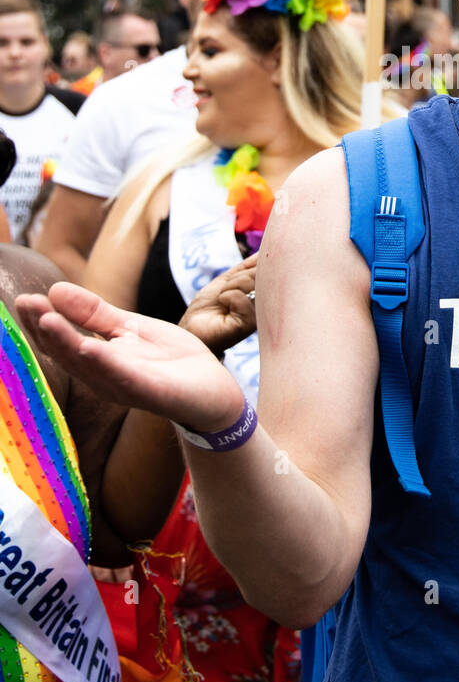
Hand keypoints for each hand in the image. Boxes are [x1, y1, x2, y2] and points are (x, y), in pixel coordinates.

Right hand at [15, 283, 244, 432]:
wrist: (212, 389)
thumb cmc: (170, 360)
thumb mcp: (129, 327)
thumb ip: (94, 313)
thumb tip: (54, 289)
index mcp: (96, 360)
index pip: (60, 341)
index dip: (40, 321)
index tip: (23, 299)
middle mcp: (102, 376)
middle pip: (66, 353)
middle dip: (44, 329)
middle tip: (25, 304)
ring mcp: (125, 386)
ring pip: (89, 365)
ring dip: (66, 343)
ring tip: (46, 319)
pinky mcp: (150, 392)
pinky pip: (124, 377)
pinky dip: (106, 363)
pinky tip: (90, 348)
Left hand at [179, 254, 256, 355]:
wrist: (191, 328)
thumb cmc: (207, 308)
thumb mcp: (228, 280)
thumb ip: (247, 267)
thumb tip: (263, 251)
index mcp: (262, 295)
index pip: (267, 269)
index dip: (254, 266)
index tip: (239, 275)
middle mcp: (264, 305)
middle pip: (258, 273)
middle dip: (237, 277)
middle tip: (225, 292)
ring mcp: (258, 314)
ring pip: (248, 282)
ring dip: (229, 287)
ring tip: (222, 301)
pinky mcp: (248, 324)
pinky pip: (239, 297)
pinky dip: (226, 297)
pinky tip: (222, 307)